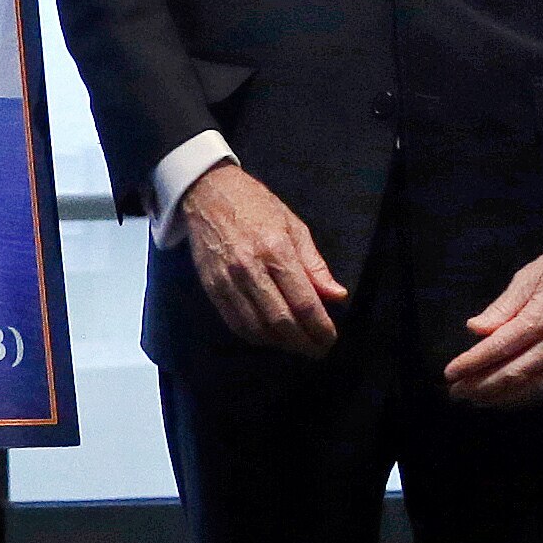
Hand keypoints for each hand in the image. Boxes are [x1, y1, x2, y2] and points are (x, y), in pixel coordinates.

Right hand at [178, 163, 346, 356]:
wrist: (207, 192)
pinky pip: (235, 323)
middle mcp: (250, 268)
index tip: (331, 338)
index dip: (320, 328)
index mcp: (276, 250)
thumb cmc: (255, 205)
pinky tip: (270, 336)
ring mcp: (227, 280)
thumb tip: (336, 296)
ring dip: (280, 344)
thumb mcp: (294, 226)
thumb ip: (314, 265)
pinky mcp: (211, 287)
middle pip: (281, 321)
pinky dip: (256, 336)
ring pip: (257, 328)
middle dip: (304, 342)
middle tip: (318, 349)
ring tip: (297, 345)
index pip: (303, 302)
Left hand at [444, 242, 542, 408]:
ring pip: (533, 386)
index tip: (450, 373)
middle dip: (482, 386)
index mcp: (542, 316)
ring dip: (502, 397)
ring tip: (476, 400)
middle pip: (515, 373)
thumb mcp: (527, 277)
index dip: (472, 363)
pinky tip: (508, 398)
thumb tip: (475, 329)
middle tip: (457, 392)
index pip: (499, 348)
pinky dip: (528, 396)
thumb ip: (501, 307)